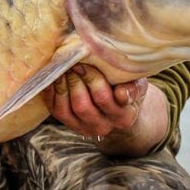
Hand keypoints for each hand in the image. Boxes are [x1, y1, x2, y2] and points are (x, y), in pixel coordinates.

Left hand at [42, 64, 166, 155]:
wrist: (118, 104)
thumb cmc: (126, 86)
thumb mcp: (137, 84)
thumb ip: (134, 87)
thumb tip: (122, 93)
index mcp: (123, 117)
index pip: (104, 99)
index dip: (92, 79)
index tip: (85, 64)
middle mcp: (103, 126)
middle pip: (83, 105)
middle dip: (75, 81)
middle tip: (74, 63)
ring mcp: (84, 127)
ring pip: (67, 109)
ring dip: (63, 86)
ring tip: (64, 68)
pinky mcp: (69, 124)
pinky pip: (56, 111)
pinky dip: (52, 93)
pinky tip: (54, 78)